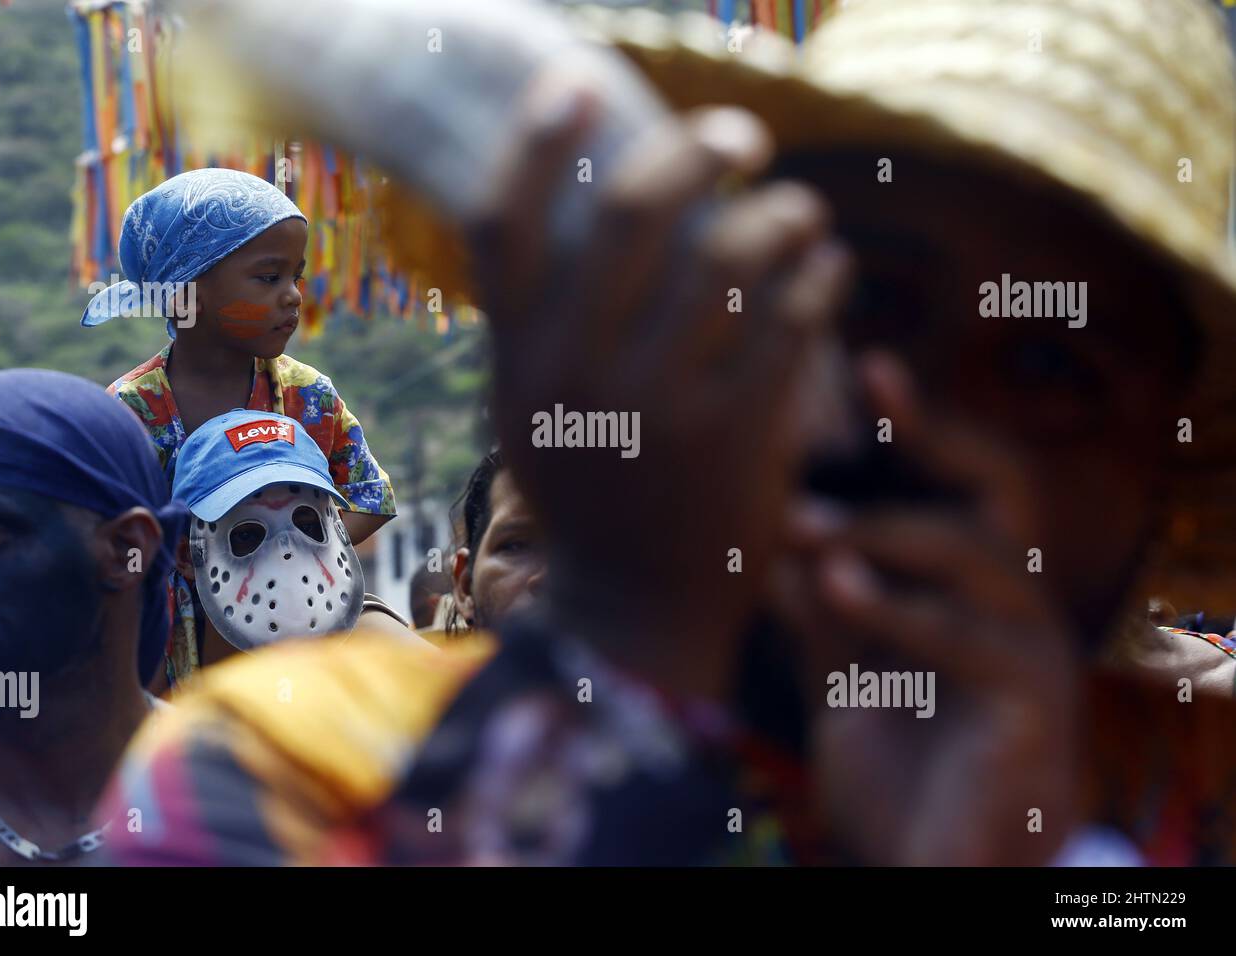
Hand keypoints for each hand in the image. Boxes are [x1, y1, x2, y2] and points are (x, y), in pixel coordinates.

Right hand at [469, 76, 851, 649]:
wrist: (634, 608)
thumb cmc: (590, 490)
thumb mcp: (533, 410)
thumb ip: (546, 322)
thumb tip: (595, 202)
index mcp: (518, 360)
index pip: (502, 223)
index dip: (536, 141)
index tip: (578, 85)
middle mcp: (578, 376)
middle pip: (633, 214)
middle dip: (697, 150)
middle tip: (742, 134)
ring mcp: (657, 408)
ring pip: (732, 255)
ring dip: (781, 210)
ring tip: (800, 211)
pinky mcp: (735, 439)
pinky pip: (792, 318)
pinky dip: (819, 276)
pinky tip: (826, 270)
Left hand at [771, 353, 1081, 864]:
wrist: (932, 879)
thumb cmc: (898, 781)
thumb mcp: (840, 684)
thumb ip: (819, 617)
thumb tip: (782, 543)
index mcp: (969, 595)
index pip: (958, 488)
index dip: (920, 425)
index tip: (868, 363)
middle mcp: (1014, 609)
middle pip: (1002, 489)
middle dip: (938, 431)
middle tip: (872, 386)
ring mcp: (1033, 656)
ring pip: (985, 554)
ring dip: (892, 530)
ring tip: (807, 526)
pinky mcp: (1033, 708)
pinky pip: (976, 639)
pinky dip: (903, 607)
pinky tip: (836, 585)